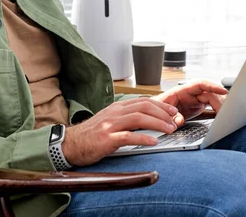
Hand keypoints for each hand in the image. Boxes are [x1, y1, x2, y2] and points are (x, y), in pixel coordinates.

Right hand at [62, 98, 179, 165]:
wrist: (70, 144)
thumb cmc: (91, 135)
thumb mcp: (109, 121)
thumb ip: (126, 118)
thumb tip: (147, 120)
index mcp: (116, 108)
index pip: (143, 101)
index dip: (160, 105)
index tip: (173, 111)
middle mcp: (114, 113)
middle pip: (144, 107)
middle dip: (163, 113)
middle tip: (175, 120)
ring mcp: (110, 125)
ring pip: (139, 118)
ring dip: (157, 123)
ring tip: (169, 130)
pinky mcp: (106, 139)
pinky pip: (128, 136)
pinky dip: (143, 138)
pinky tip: (153, 141)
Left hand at [152, 80, 227, 126]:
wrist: (154, 112)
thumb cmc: (156, 108)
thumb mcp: (161, 111)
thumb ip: (170, 116)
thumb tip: (178, 121)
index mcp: (182, 90)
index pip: (201, 84)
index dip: (212, 86)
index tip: (223, 90)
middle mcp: (191, 93)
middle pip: (211, 93)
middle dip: (219, 101)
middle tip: (225, 112)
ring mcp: (196, 99)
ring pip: (213, 99)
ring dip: (220, 106)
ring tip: (225, 116)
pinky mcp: (198, 106)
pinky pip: (211, 105)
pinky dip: (217, 110)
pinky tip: (222, 116)